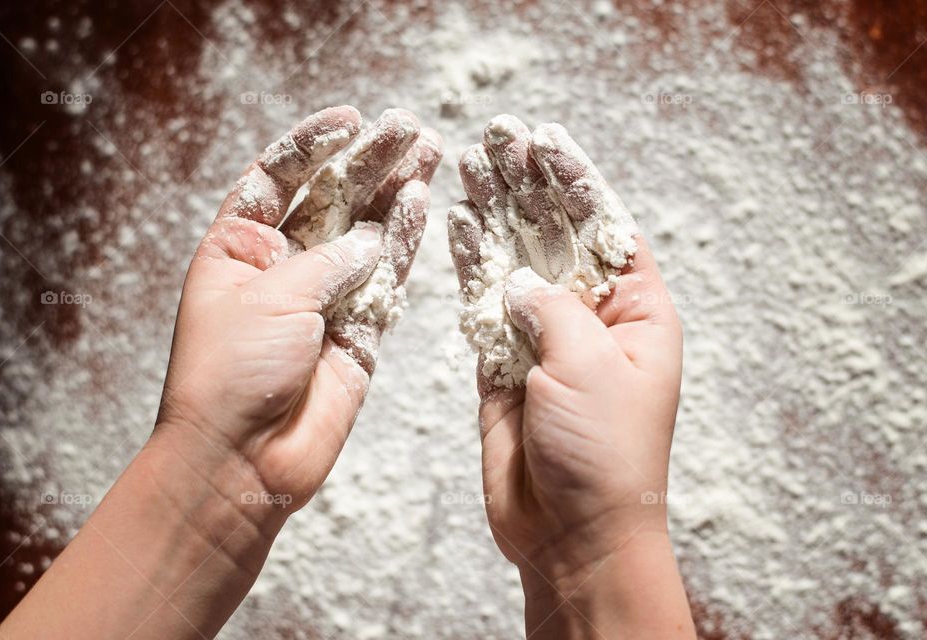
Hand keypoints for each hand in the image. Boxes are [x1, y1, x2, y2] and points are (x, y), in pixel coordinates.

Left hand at [158, 105, 441, 516]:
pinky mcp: (359, 332)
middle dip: (369, 162)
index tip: (351, 120)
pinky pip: (387, 280)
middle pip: (332, 199)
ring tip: (429, 149)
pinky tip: (423, 202)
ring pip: (368, 234)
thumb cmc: (231, 375)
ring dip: (396, 192)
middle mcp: (282, 267)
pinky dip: (406, 244)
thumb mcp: (271, 298)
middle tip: (408, 126)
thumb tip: (375, 238)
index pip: (278, 178)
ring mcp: (324, 299)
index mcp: (238, 248)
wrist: (243, 461)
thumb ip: (329, 260)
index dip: (314, 145)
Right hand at [449, 116, 691, 637]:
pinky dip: (468, 266)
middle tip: (498, 136)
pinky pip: (483, 304)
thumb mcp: (591, 364)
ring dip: (492, 214)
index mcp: (637, 313)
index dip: (576, 182)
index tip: (545, 140)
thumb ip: (552, 308)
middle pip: (555, 236)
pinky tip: (456, 223)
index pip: (607, 229)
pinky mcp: (501, 363)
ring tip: (470, 162)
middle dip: (527, 187)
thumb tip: (517, 279)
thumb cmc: (605, 452)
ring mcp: (543, 338)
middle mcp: (591, 318)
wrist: (570, 532)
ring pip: (514, 262)